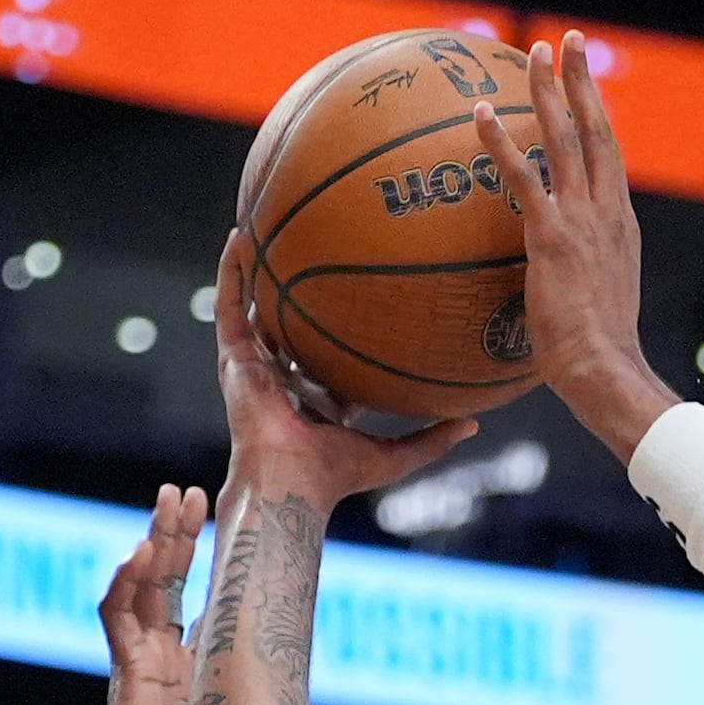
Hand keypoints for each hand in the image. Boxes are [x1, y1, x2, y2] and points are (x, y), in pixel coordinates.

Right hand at [72, 483, 208, 704]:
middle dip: (179, 535)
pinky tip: (139, 553)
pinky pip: (118, 617)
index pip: (195, 597)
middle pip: (168, 580)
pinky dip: (126, 582)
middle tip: (193, 493)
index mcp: (187, 664)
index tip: (221, 521)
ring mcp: (141, 659)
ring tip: (170, 503)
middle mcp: (162, 654)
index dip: (204, 559)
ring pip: (144, 586)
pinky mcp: (126, 672)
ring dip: (157, 543)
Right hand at [209, 230, 474, 513]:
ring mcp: (256, 366)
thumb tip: (474, 422)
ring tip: (263, 222)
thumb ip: (433, 438)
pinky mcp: (233, 358)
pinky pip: (229, 305)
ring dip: (256, 267)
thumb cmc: (337, 476)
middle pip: (290, 322)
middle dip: (295, 288)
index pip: (329, 355)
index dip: (340, 326)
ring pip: (254, 305)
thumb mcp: (397, 455)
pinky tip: (239, 235)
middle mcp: (284, 378)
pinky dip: (232, 271)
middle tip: (310, 247)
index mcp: (317, 399)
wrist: (292, 482)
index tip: (359, 292)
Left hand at [475, 35, 671, 456]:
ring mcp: (582, 220)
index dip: (599, 115)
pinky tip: (480, 115)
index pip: (610, 156)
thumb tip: (552, 280)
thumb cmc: (596, 355)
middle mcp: (607, 212)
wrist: (605, 369)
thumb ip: (578, 276)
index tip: (587, 83)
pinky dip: (501, 144)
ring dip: (549, 92)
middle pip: (596, 130)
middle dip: (582, 81)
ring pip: (566, 139)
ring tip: (533, 52)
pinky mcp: (553, 237)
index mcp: (620, 224)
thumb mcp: (596, 303)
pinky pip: (523, 179)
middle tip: (567, 41)